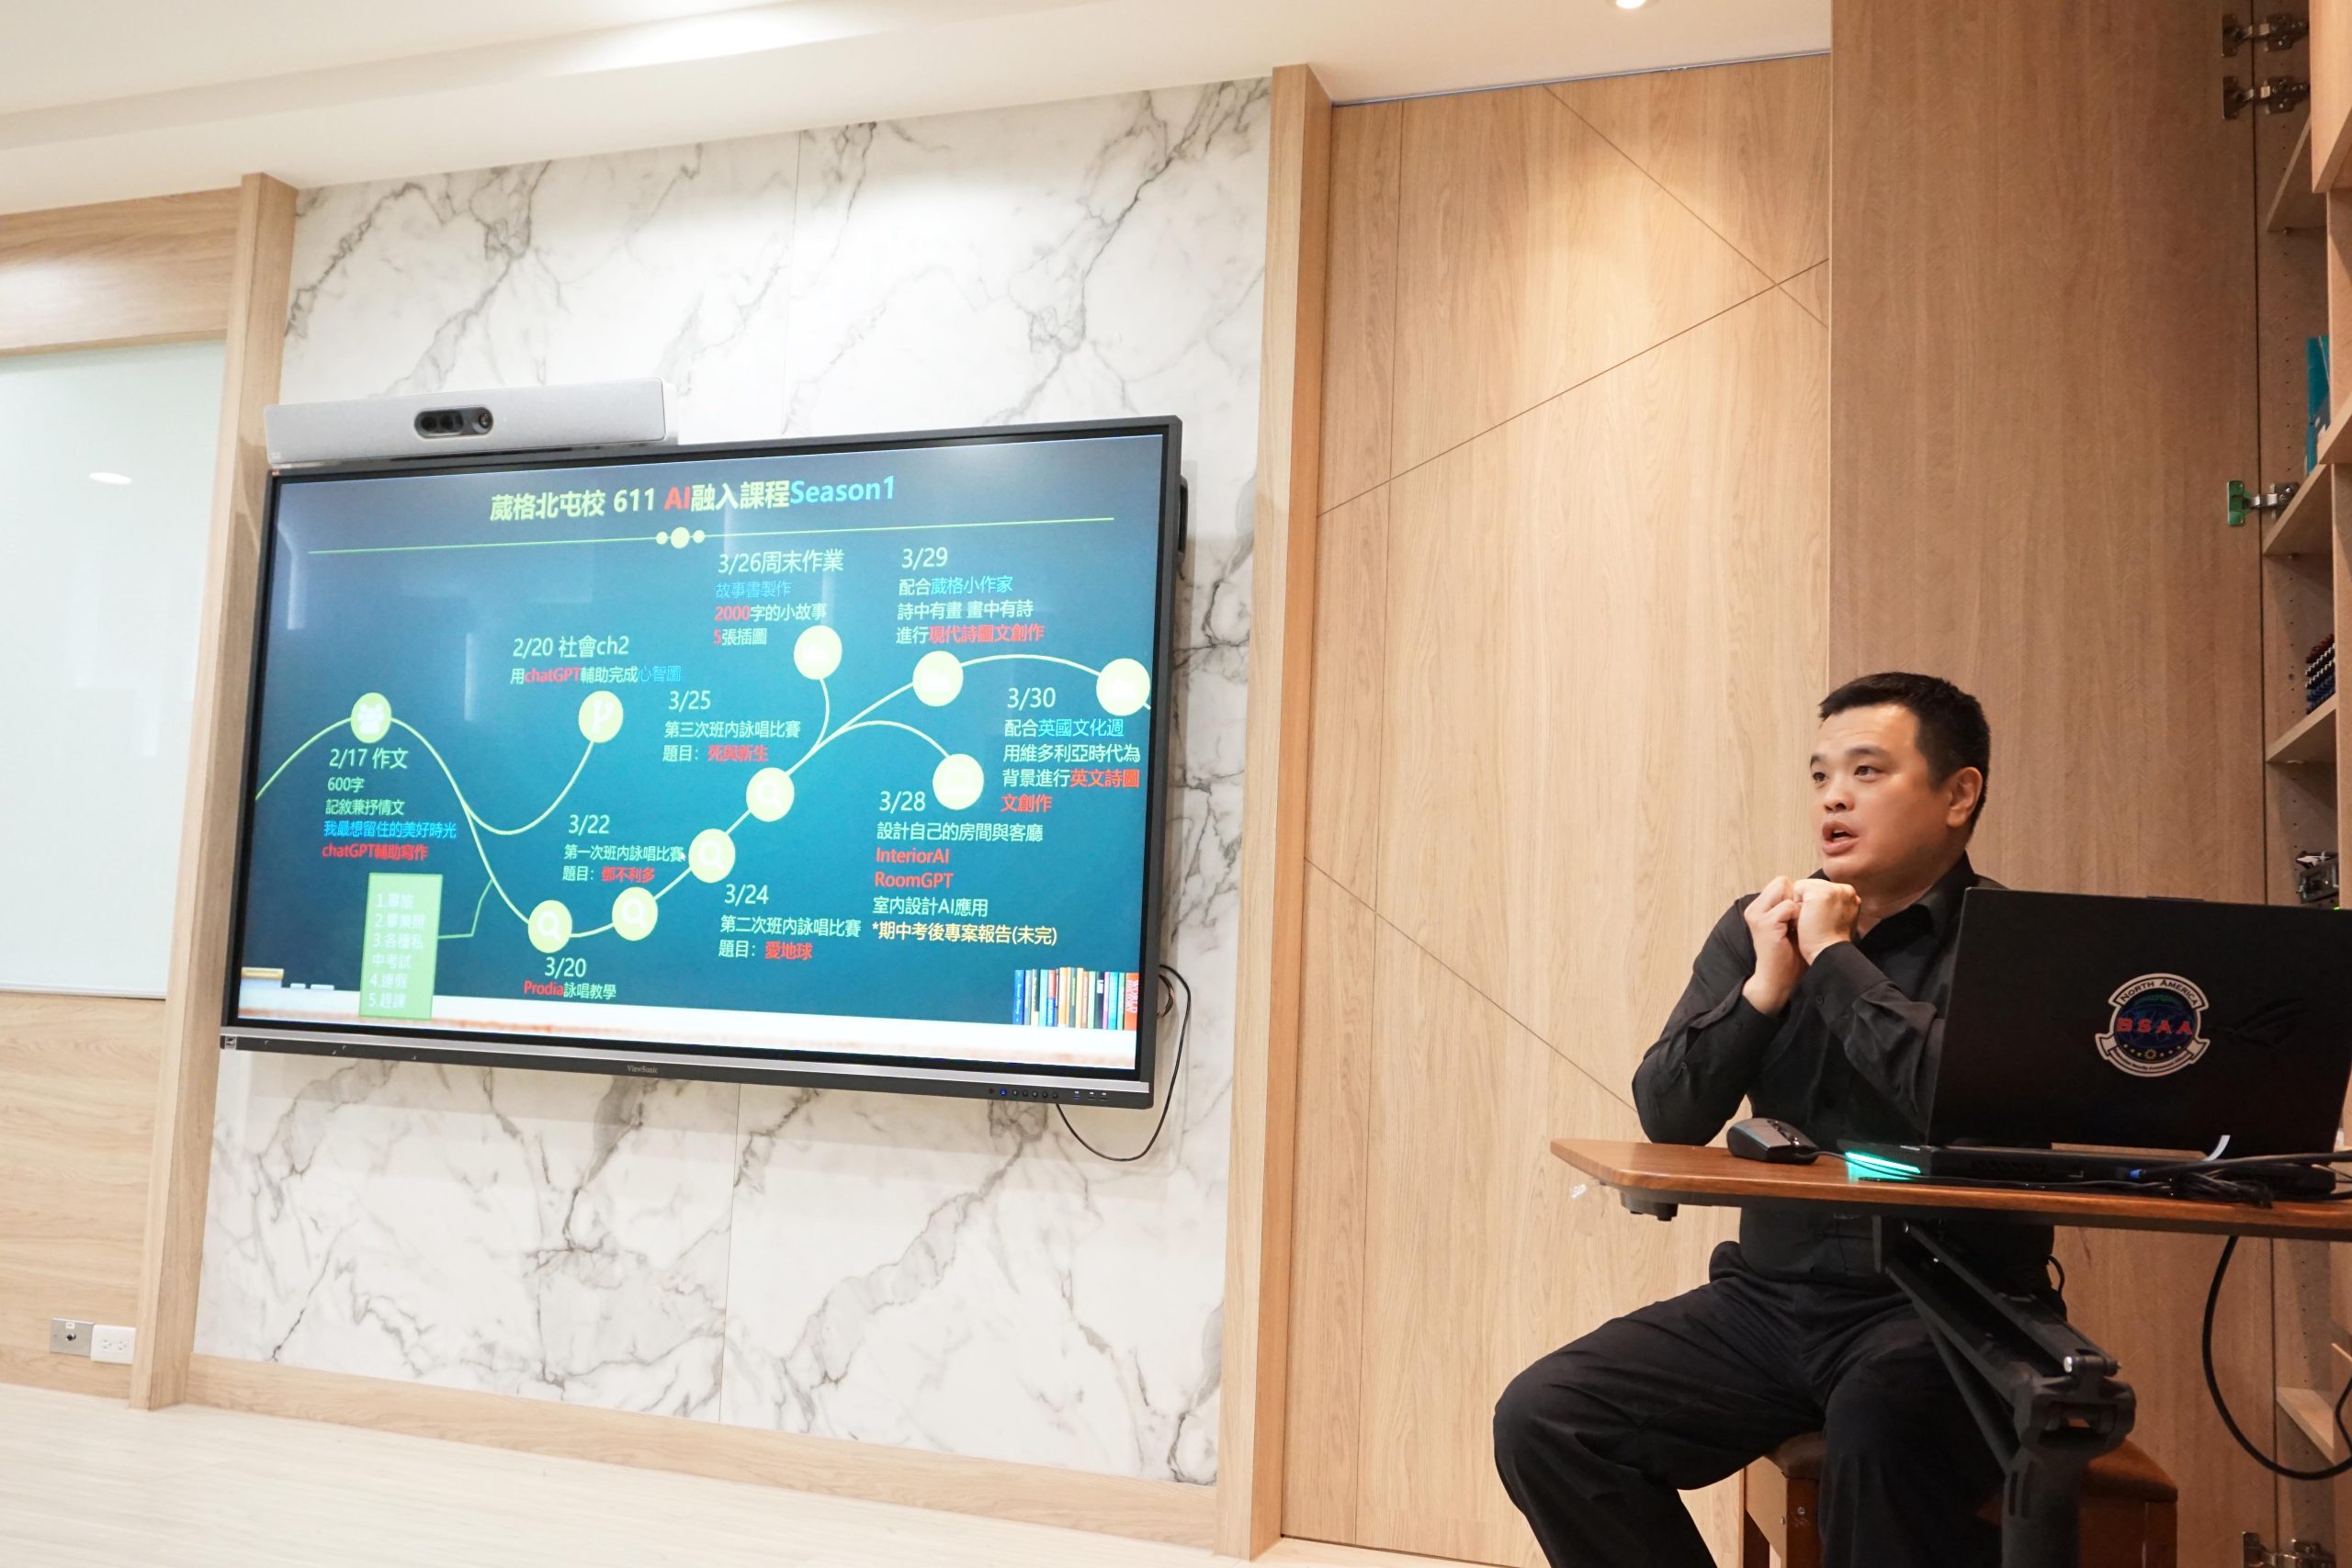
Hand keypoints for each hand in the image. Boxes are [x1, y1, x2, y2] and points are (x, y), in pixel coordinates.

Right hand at [1740, 876, 1804, 1014]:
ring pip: (1784, 890)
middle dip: (1796, 897)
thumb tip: (1810, 891)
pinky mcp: (1765, 923)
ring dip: (1798, 907)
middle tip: (1800, 920)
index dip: (1795, 895)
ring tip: (1798, 926)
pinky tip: (1798, 932)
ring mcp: (1757, 915)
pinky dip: (1798, 917)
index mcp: (1758, 908)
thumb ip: (1792, 907)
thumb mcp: (1789, 925)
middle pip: (1781, 881)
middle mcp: (1754, 908)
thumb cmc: (1789, 955)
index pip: (1780, 883)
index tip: (1800, 915)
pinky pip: (1789, 906)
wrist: (1779, 980)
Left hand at [1793, 878, 1860, 961]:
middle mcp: (1846, 889)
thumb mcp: (1839, 920)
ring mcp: (1834, 889)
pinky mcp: (1819, 892)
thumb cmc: (1831, 942)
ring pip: (1805, 887)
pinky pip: (1797, 889)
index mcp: (1852, 896)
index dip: (1815, 905)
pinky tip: (1805, 918)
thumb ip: (1833, 907)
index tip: (1821, 922)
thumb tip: (1820, 903)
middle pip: (1813, 886)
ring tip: (1811, 921)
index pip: (1823, 890)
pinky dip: (1796, 904)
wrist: (1829, 953)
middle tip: (1815, 923)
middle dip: (1808, 902)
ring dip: (1802, 903)